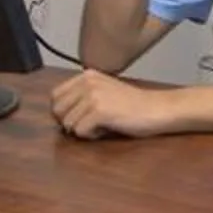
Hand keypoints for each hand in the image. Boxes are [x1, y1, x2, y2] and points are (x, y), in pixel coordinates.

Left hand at [51, 69, 171, 139]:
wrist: (157, 109)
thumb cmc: (133, 105)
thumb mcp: (104, 91)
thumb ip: (82, 95)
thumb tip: (59, 113)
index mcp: (87, 75)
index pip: (55, 96)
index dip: (64, 111)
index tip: (80, 116)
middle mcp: (87, 82)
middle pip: (57, 111)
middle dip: (70, 122)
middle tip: (90, 123)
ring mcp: (93, 96)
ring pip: (67, 123)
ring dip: (82, 130)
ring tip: (101, 125)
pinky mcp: (99, 111)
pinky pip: (80, 131)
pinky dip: (91, 136)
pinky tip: (106, 129)